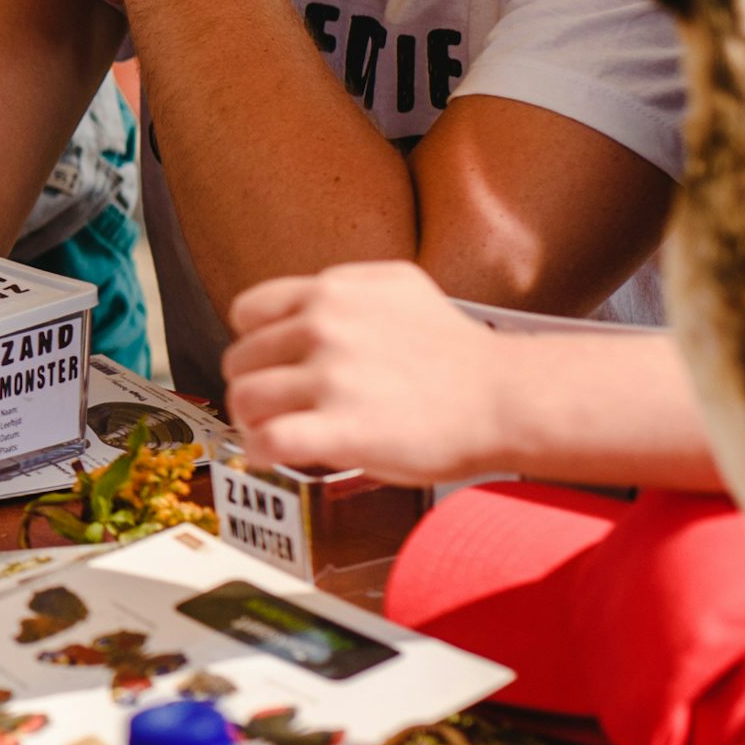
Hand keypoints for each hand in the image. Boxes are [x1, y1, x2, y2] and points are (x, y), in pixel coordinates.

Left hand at [219, 261, 512, 484]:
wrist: (504, 398)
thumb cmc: (457, 353)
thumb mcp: (399, 287)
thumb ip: (345, 288)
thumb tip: (303, 305)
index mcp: (334, 292)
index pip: (247, 312)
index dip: (253, 343)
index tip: (268, 365)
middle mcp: (326, 327)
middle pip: (240, 360)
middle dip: (252, 386)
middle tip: (272, 408)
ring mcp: (331, 378)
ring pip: (246, 400)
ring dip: (252, 423)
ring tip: (272, 433)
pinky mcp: (340, 428)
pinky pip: (267, 440)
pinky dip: (260, 452)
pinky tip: (273, 457)